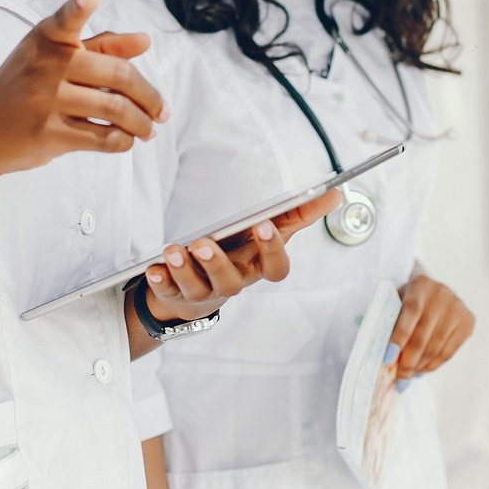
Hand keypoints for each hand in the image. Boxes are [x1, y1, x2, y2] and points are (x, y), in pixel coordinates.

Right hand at [0, 0, 166, 176]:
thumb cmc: (23, 87)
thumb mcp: (50, 57)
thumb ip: (99, 46)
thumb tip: (144, 41)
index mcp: (46, 40)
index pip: (64, 20)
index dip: (77, 8)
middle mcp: (45, 67)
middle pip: (118, 76)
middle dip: (149, 96)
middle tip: (162, 110)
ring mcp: (46, 101)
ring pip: (115, 110)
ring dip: (142, 123)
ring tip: (150, 129)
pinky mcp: (49, 134)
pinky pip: (102, 138)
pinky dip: (123, 141)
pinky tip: (127, 139)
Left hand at [142, 189, 341, 322]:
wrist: (204, 287)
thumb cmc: (241, 252)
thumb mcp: (269, 233)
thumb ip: (299, 214)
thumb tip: (335, 194)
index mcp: (257, 267)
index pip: (274, 268)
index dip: (271, 250)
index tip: (264, 224)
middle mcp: (234, 283)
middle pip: (232, 282)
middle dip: (217, 263)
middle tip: (204, 242)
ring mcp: (205, 292)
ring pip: (198, 287)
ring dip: (184, 269)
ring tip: (173, 251)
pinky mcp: (178, 295)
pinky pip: (168, 292)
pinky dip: (161, 281)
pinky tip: (154, 268)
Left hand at [387, 274, 473, 386]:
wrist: (433, 289)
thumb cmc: (408, 299)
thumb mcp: (398, 301)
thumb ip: (392, 321)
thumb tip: (387, 358)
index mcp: (420, 285)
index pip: (410, 312)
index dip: (400, 336)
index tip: (388, 358)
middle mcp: (442, 294)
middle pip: (423, 335)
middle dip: (409, 360)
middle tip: (399, 378)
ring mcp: (457, 308)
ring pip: (436, 346)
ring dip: (420, 366)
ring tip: (408, 376)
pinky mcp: (468, 321)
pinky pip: (449, 351)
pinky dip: (434, 365)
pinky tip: (422, 370)